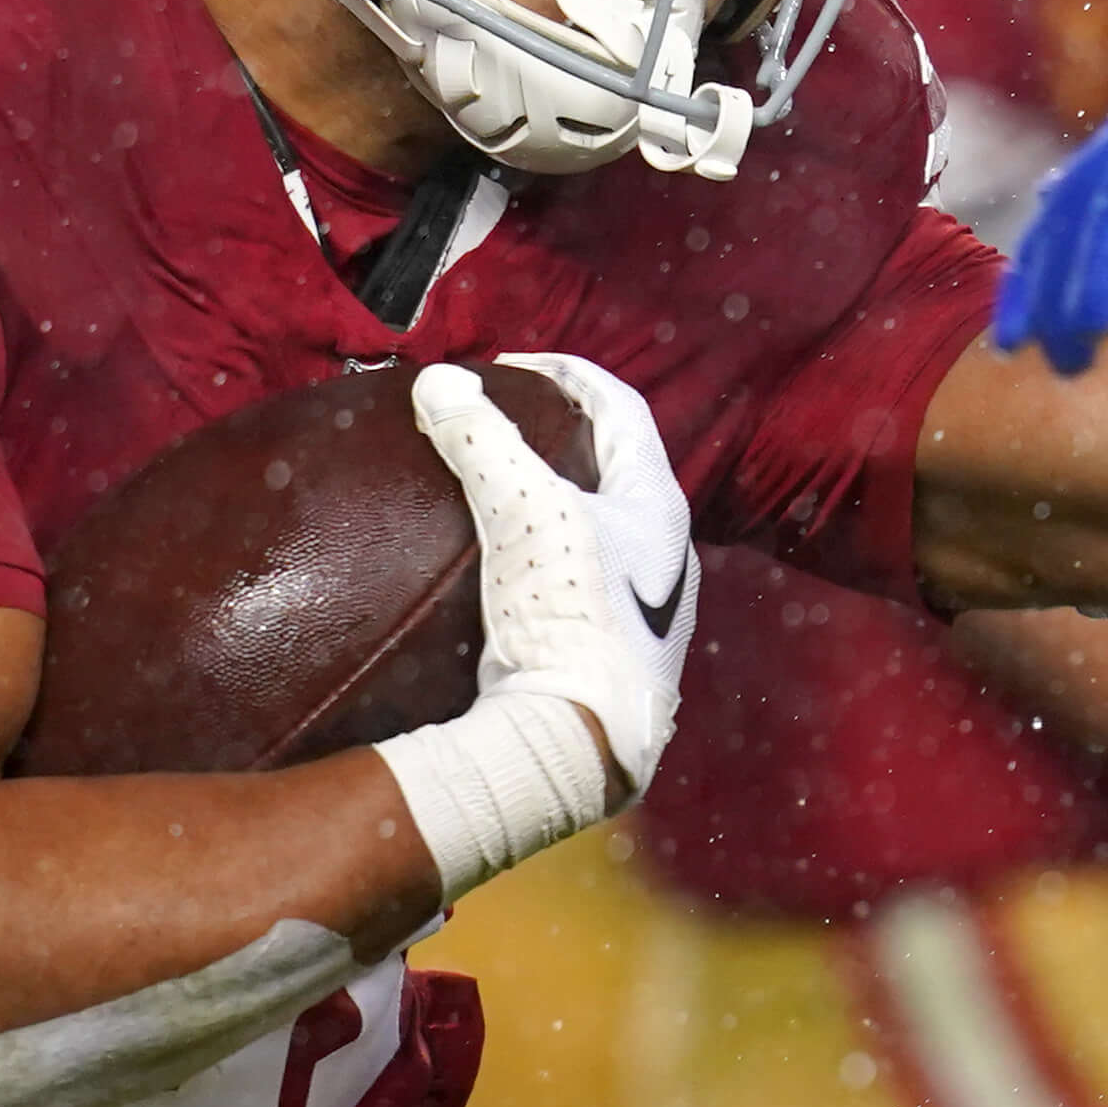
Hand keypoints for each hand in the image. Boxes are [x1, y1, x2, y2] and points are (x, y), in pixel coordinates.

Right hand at [381, 356, 697, 898]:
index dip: (567, 373)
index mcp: (659, 506)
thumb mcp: (520, 511)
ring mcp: (644, 608)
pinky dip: (543, 555)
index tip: (512, 366)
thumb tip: (441, 380)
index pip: (621, 409)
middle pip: (616, 467)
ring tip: (496, 487)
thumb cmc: (565, 616)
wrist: (581, 740)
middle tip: (503, 421)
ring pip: (602, 528)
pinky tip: (501, 569)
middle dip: (561, 435)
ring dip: (554, 498)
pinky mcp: (612, 652)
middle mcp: (666, 554)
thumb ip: (481, 440)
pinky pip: (580, 581)